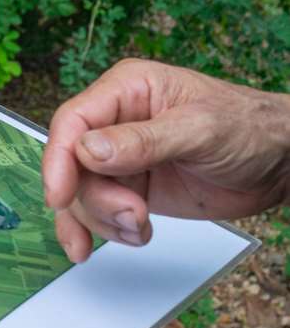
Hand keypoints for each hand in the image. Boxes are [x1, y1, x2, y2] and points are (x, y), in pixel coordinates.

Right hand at [42, 59, 289, 262]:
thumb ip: (143, 140)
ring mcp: (122, 158)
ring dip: (105, 220)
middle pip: (73, 164)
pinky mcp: (134, 187)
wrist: (281, 161)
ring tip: (141, 230)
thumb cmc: (249, 127)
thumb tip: (87, 150)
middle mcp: (115, 122)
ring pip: (84, 193)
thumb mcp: (200, 129)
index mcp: (126, 90)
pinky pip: (102, 210)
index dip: (58, 158)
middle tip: (133, 216)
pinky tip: (132, 237)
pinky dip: (107, 231)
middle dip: (96, 198)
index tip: (59, 195)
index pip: (73, 121)